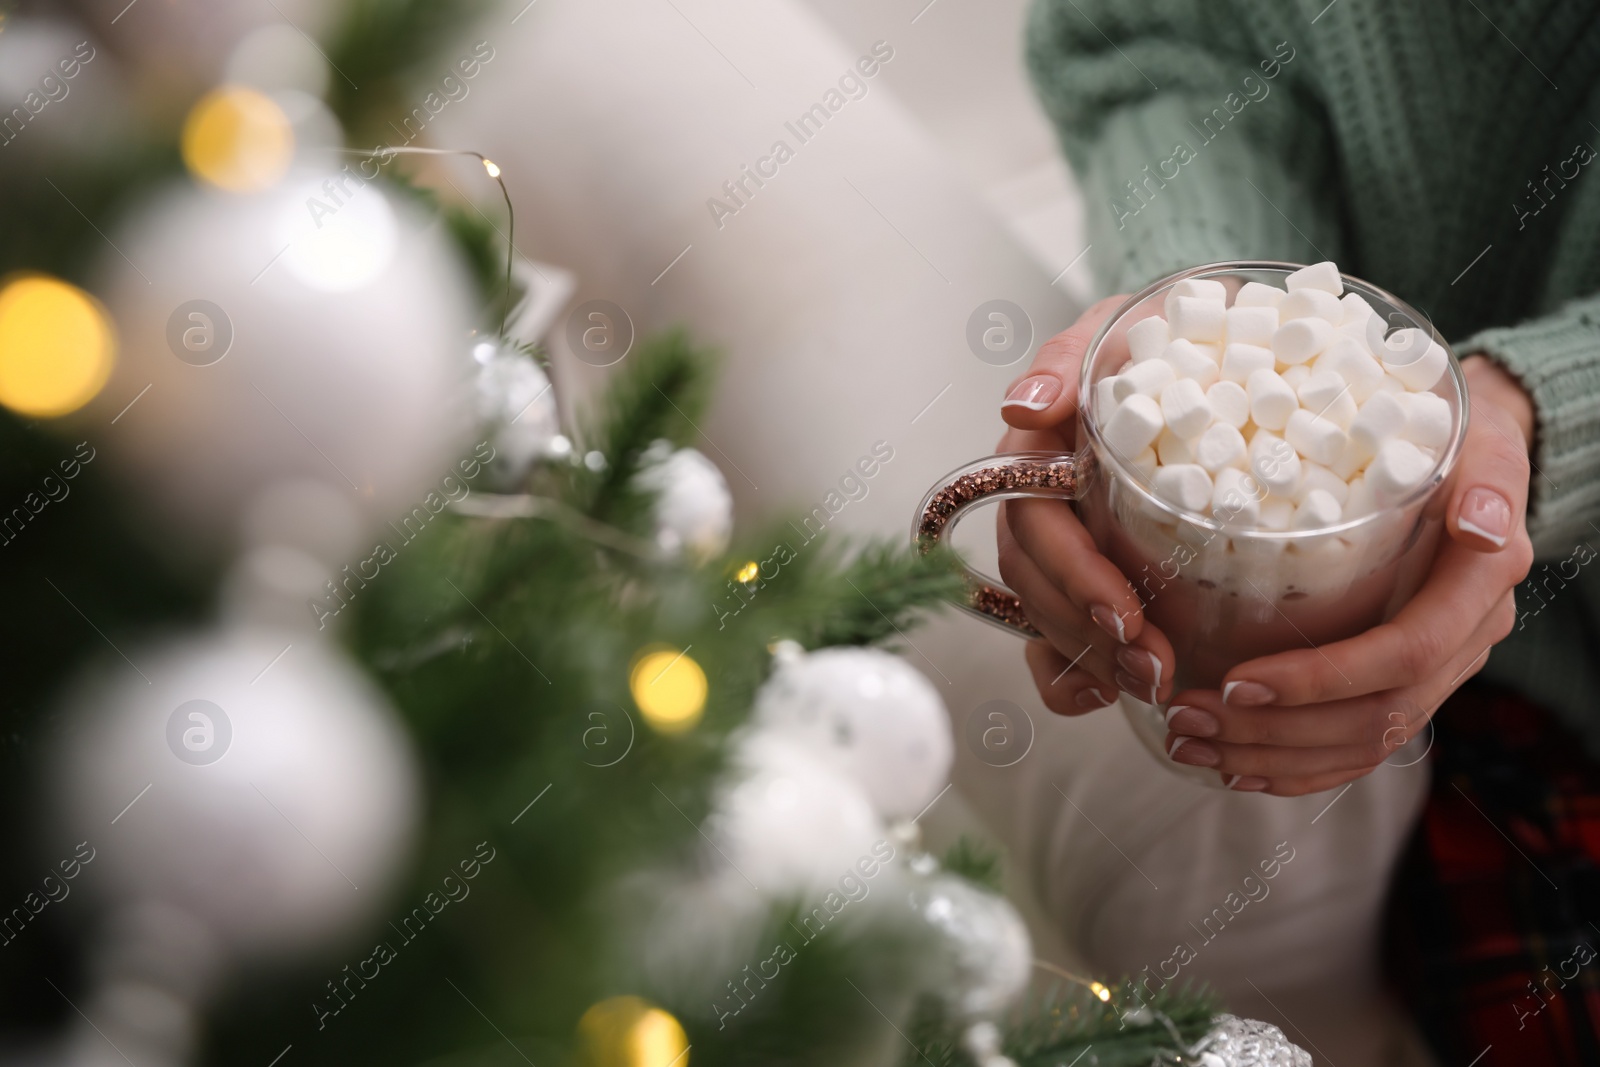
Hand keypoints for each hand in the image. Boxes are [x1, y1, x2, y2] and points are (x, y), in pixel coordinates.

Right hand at [996, 297, 1178, 716]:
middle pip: (1035, 585)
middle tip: (1155, 669)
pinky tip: (1108, 697)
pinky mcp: (1093, 573)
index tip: (1126, 615)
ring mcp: (1066, 540)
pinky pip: (1054, 643)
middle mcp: (1043, 499)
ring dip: (1089, 662)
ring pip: (1044, 619)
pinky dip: (1071, 680)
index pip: (1033, 527)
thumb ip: (1075, 356)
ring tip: (1154, 686)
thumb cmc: (1176, 334)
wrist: (1225, 344)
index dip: (1073, 578)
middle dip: (1088, 635)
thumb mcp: (1132, 322)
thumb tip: (1022, 407)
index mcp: (1043, 450)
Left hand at [1163, 355, 1536, 794]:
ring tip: (1188, 741)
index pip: (1404, 656)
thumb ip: (1486, 478)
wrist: (1469, 452)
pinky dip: (1295, 767)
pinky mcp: (1408, 681)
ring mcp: (1440, 669)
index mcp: (1479, 587)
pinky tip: (1233, 766)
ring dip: (1270, 756)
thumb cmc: (1449, 433)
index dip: (1321, 680)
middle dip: (1275, 731)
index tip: (1237, 681)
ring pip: (1360, 744)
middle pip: (1374, 718)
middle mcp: (1466, 640)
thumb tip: (1479, 526)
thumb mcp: (1478, 437)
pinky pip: (1357, 747)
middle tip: (1186, 718)